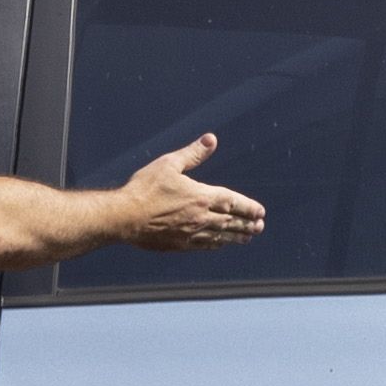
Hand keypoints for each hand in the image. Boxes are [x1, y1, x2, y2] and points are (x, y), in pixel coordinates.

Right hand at [115, 133, 267, 251]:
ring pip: (221, 236)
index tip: (261, 212)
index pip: (233, 202)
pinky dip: (217, 245)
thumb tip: (211, 139)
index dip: (249, 207)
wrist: (125, 217)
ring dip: (236, 236)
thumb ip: (193, 153)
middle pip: (231, 222)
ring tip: (248, 237)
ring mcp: (191, 233)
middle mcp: (201, 217)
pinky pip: (205, 246)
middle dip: (247, 224)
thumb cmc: (145, 188)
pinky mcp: (180, 245)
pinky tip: (221, 244)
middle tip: (260, 226)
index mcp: (201, 196)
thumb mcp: (169, 164)